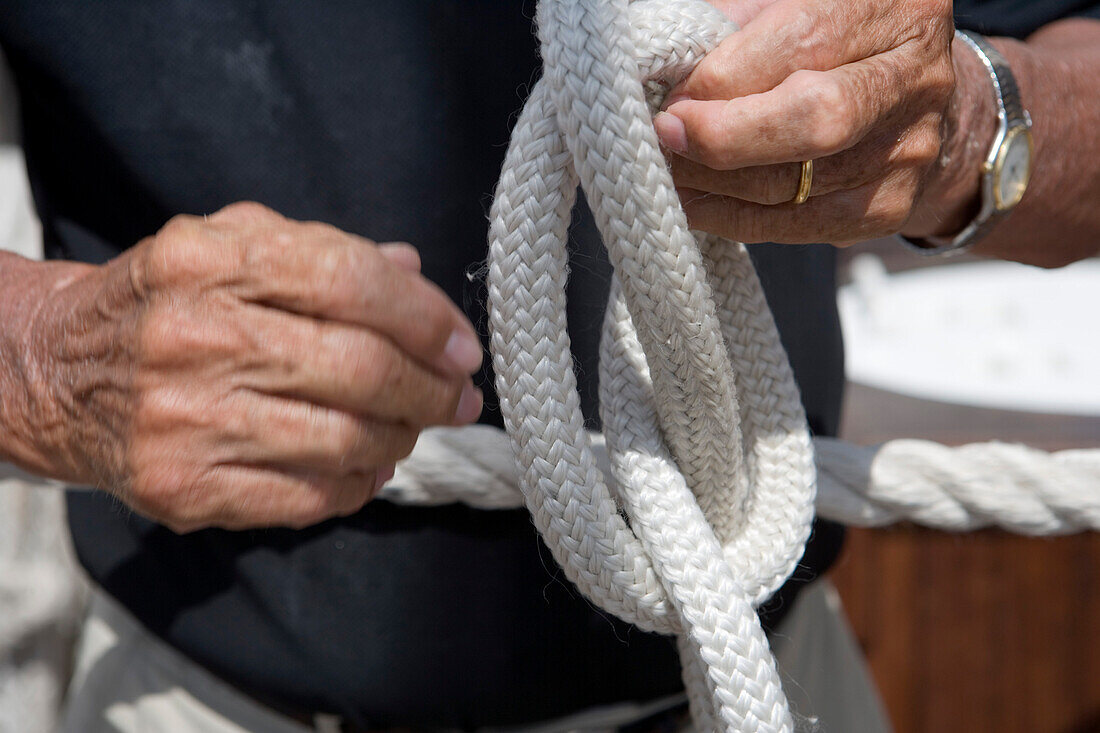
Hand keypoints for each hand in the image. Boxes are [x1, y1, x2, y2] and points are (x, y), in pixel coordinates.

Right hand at [23, 202, 482, 531]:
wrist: (58, 374)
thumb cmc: (170, 304)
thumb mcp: (231, 248)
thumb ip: (325, 252)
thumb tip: (416, 272)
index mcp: (213, 259)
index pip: (351, 281)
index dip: (426, 318)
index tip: (463, 347)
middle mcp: (196, 336)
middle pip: (360, 368)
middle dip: (431, 390)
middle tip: (460, 399)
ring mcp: (185, 418)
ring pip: (344, 439)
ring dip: (401, 439)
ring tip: (411, 430)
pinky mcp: (182, 486)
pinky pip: (306, 498)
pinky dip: (357, 485)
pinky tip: (367, 467)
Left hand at [652, 0, 960, 244]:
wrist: (905, 97)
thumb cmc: (830, 43)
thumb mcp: (788, 9)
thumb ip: (737, 26)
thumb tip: (665, 68)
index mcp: (891, 7)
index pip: (800, 43)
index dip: (724, 78)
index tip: (672, 100)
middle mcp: (913, 78)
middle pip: (814, 119)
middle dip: (725, 138)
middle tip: (667, 140)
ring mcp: (908, 148)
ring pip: (796, 183)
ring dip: (714, 185)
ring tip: (669, 172)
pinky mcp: (889, 205)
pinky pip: (797, 225)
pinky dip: (734, 217)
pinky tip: (697, 204)